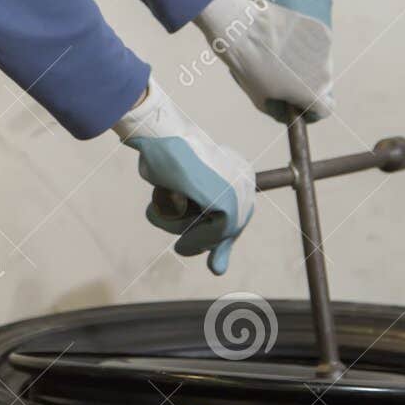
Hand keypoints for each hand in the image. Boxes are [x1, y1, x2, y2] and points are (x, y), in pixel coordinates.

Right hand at [112, 76, 255, 274]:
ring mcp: (239, 192)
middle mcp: (245, 180)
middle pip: (232, 227)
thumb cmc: (164, 154)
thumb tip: (218, 269)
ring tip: (163, 213)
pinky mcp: (228, 202)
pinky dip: (195, 240)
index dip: (221, 239)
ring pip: (219, 232)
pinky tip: (181, 241)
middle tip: (182, 250)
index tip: (215, 264)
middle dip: (206, 242)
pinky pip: (215, 234)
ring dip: (186, 232)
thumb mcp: (185, 187)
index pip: (238, 214)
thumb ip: (203, 220)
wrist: (158, 135)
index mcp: (240, 170)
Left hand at [194, 0, 333, 123]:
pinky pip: (317, 41)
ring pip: (320, 61)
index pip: (325, 109)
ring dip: (308, 61)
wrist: (245, 29)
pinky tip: (288, 39)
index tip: (300, 103)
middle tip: (286, 75)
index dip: (312, 108)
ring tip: (284, 54)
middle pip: (322, 84)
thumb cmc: (249, 67)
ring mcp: (325, 50)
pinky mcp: (320, 29)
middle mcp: (324, 74)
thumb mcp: (262, 100)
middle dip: (308, 83)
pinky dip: (307, 42)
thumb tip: (293, 112)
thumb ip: (282, 112)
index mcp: (313, 95)